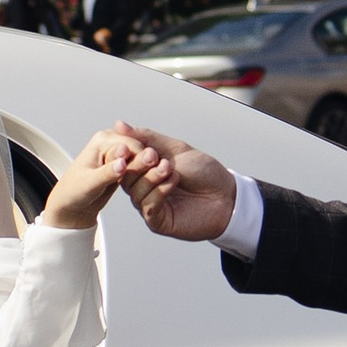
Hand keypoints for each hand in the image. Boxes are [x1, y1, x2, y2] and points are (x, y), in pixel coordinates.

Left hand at [44, 127, 150, 227]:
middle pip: (138, 149)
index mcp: (102, 140)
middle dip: (147, 162)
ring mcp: (117, 155)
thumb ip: (107, 173)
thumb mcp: (90, 184)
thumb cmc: (74, 192)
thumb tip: (122, 163)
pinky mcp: (121, 166)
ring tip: (153, 182)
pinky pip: (138, 168)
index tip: (154, 168)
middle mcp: (111, 144)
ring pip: (140, 159)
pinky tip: (148, 184)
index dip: (143, 156)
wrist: (71, 205)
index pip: (130, 144)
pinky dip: (143, 175)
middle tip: (159, 175)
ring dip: (147, 170)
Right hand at [115, 123, 239, 244]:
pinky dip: (158, 192)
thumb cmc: (203, 172)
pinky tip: (173, 181)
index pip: (122, 160)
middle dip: (138, 163)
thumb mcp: (174, 148)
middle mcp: (143, 187)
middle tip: (154, 156)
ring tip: (170, 168)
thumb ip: (147, 137)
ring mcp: (149, 205)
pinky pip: (148, 207)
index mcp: (145, 169)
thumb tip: (119, 124)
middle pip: (125, 176)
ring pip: (135, 191)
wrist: (227, 195)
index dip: (125, 151)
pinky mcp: (157, 221)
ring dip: (152, 176)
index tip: (135, 144)